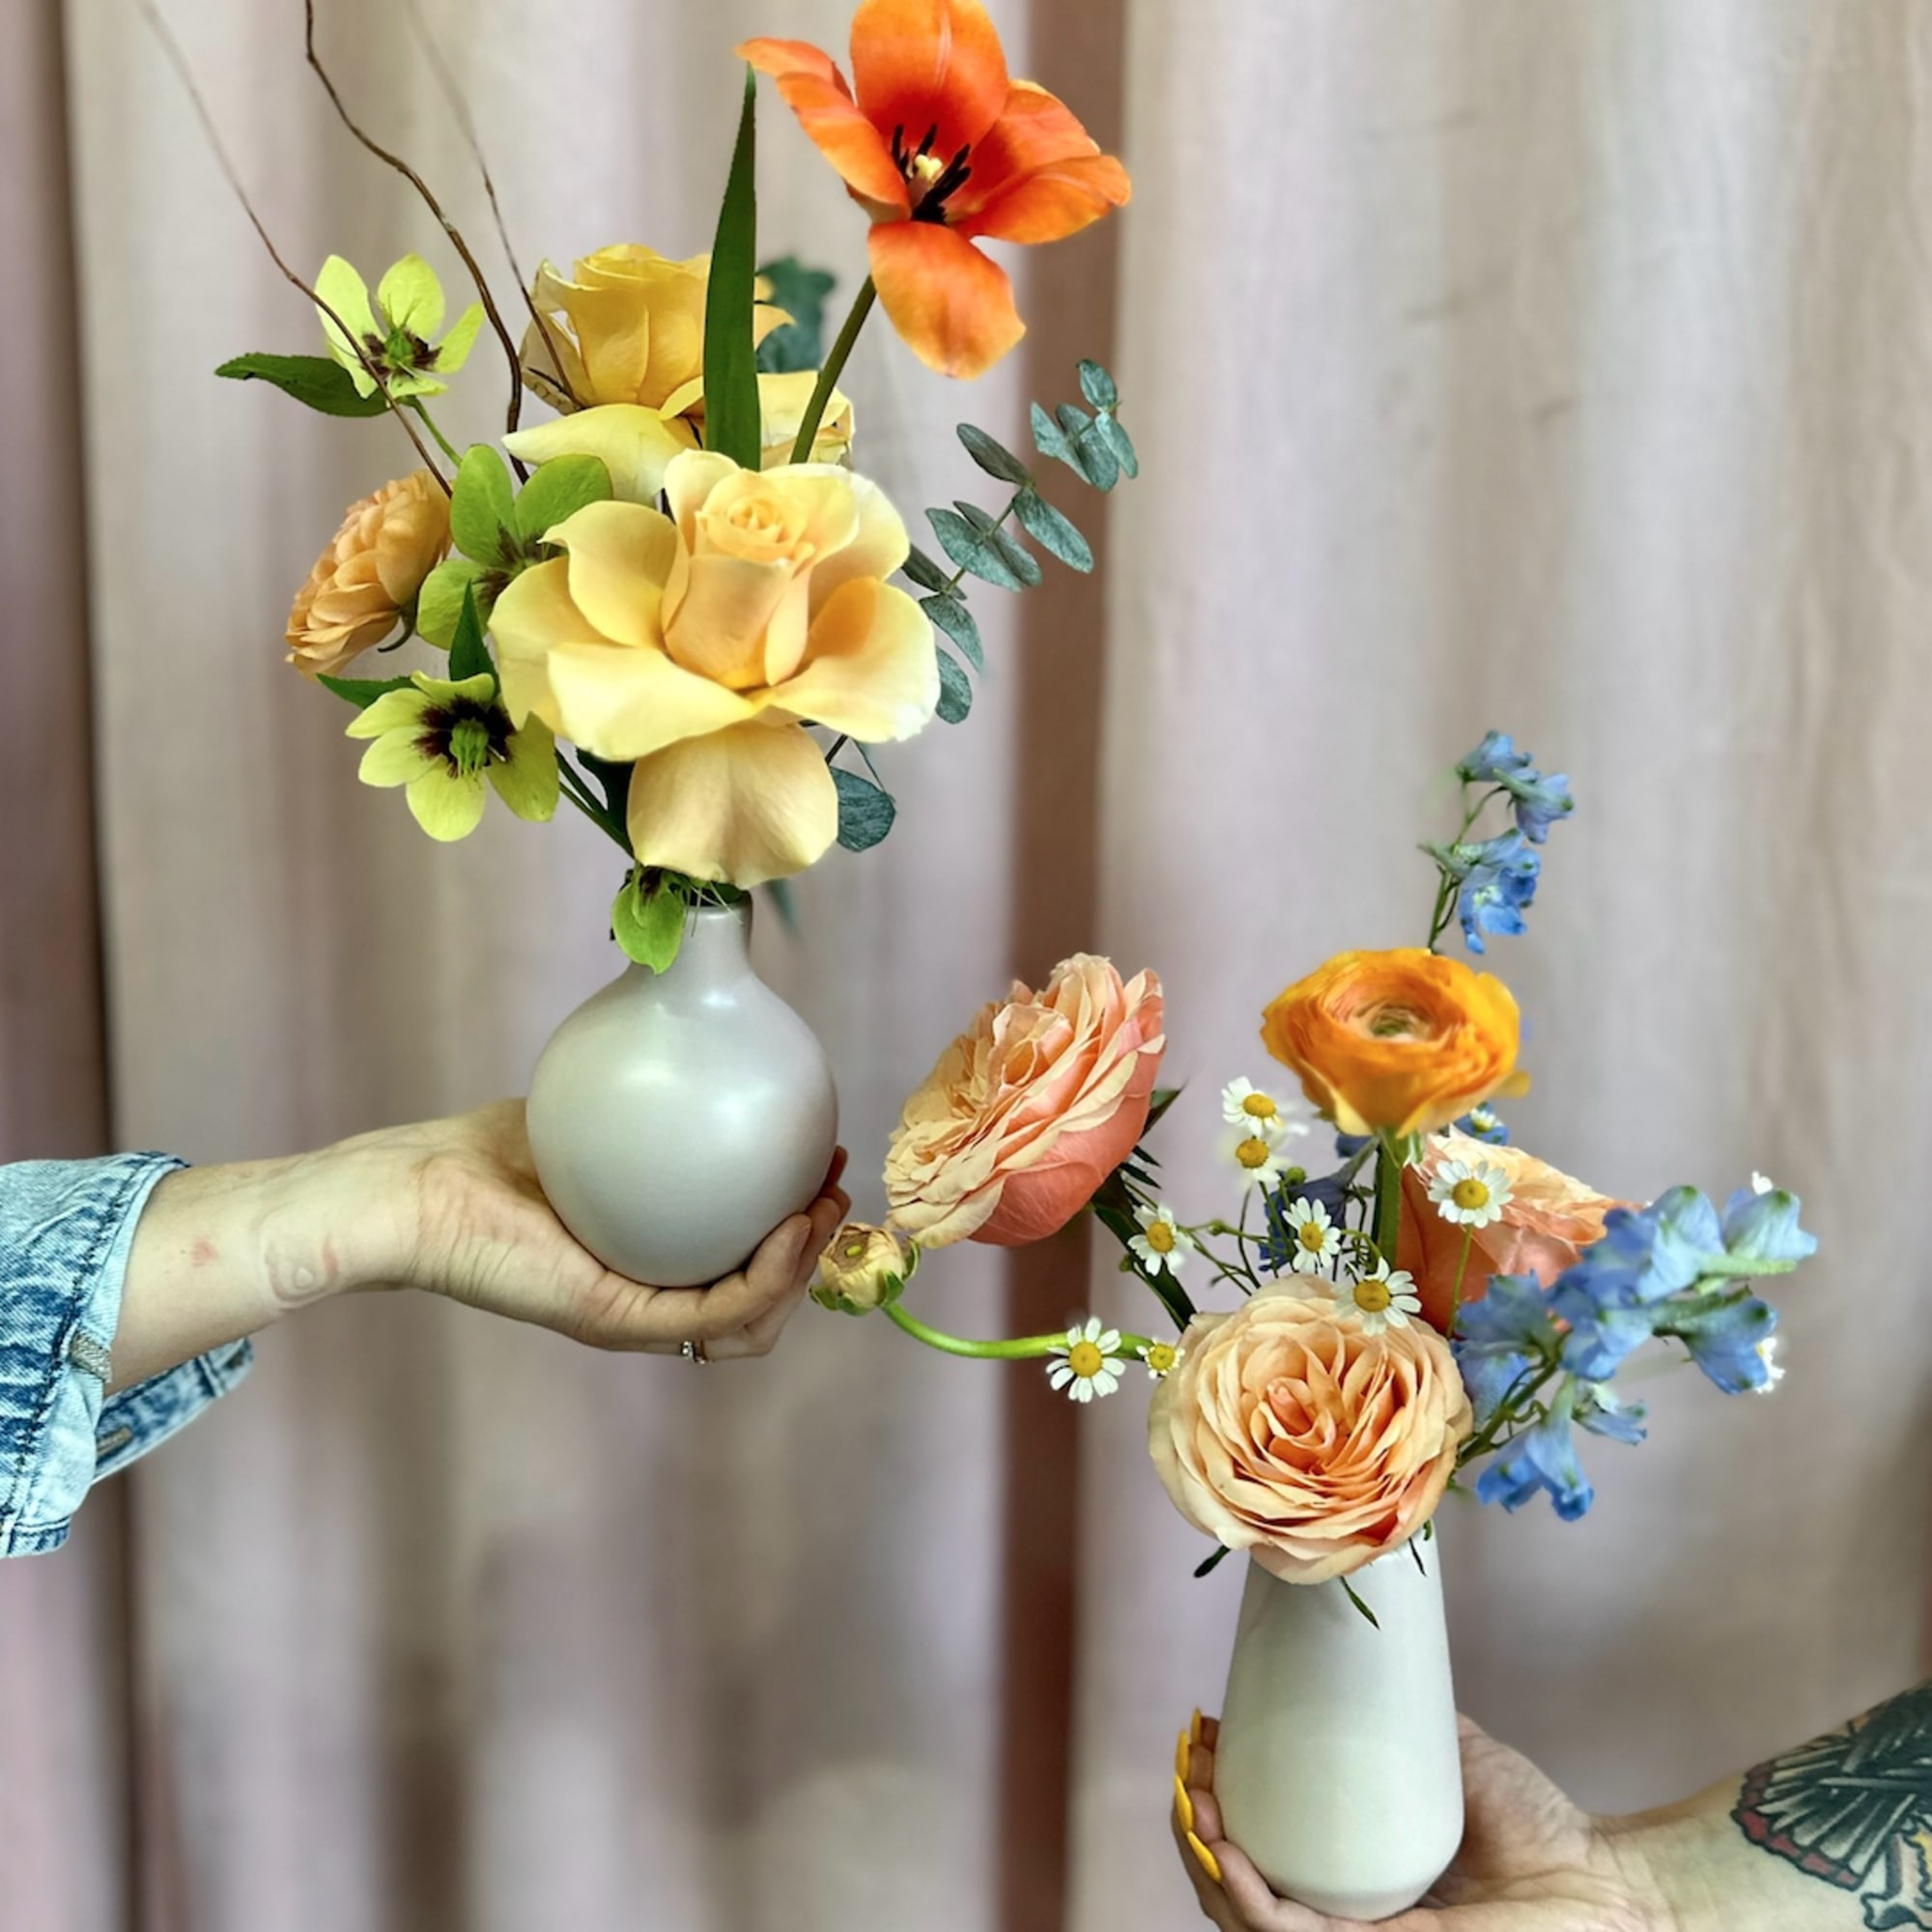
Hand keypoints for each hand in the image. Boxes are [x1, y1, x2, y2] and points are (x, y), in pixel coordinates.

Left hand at [111, 1103, 850, 1388]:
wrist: (421, 1187)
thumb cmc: (490, 1151)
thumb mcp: (594, 1116)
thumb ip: (651, 1099)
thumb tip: (702, 1033)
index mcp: (648, 1265)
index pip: (743, 1271)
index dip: (796, 1233)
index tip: (821, 1166)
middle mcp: (648, 1300)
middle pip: (764, 1306)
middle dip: (815, 1254)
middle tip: (833, 1187)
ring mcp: (636, 1316)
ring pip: (754, 1321)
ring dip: (804, 1270)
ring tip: (821, 1209)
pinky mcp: (619, 1318)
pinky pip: (721, 1309)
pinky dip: (769, 1272)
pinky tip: (790, 1223)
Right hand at [1173, 1713, 1666, 1931]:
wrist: (1601, 1880)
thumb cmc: (1541, 1829)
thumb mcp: (1454, 1755)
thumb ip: (1407, 1720)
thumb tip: (1360, 1651)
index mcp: (1353, 1876)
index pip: (1259, 1848)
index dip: (1218, 1797)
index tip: (1203, 1737)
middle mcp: (1345, 1916)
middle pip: (1235, 1883)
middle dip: (1196, 1822)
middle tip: (1191, 1765)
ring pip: (1246, 1914)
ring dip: (1206, 1854)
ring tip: (1199, 1798)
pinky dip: (1247, 1900)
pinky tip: (1227, 1853)